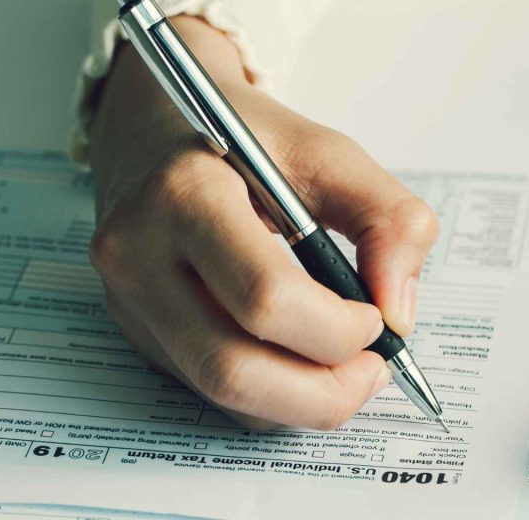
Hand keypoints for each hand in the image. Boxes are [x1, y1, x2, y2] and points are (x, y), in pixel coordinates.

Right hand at [86, 17, 437, 428]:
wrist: (159, 127)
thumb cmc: (251, 140)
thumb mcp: (331, 153)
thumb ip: (389, 220)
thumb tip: (399, 315)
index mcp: (187, 194)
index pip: (265, 296)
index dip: (336, 328)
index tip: (377, 318)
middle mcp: (139, 254)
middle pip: (232, 368)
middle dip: (323, 391)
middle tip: (374, 370)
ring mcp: (129, 299)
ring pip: (220, 394)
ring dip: (302, 402)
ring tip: (350, 371)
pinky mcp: (136, 328)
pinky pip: (211, 391)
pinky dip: (273, 396)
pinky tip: (306, 364)